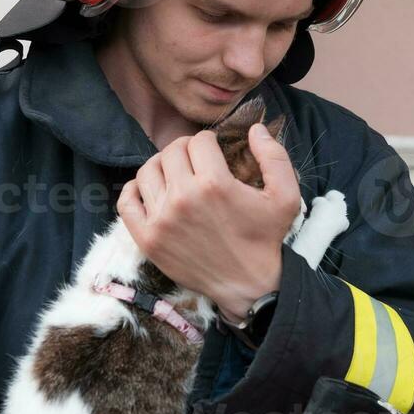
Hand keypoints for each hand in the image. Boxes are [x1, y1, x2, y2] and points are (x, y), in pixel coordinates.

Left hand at [118, 124, 300, 321]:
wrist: (248, 284)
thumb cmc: (266, 239)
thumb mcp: (286, 196)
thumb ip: (274, 156)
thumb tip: (254, 128)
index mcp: (215, 183)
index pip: (198, 141)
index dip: (209, 142)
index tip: (214, 152)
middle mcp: (183, 198)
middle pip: (171, 152)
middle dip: (185, 150)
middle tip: (196, 162)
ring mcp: (161, 219)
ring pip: (147, 171)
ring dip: (161, 166)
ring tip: (175, 174)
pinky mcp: (147, 238)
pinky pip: (126, 202)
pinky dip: (134, 190)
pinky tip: (151, 191)